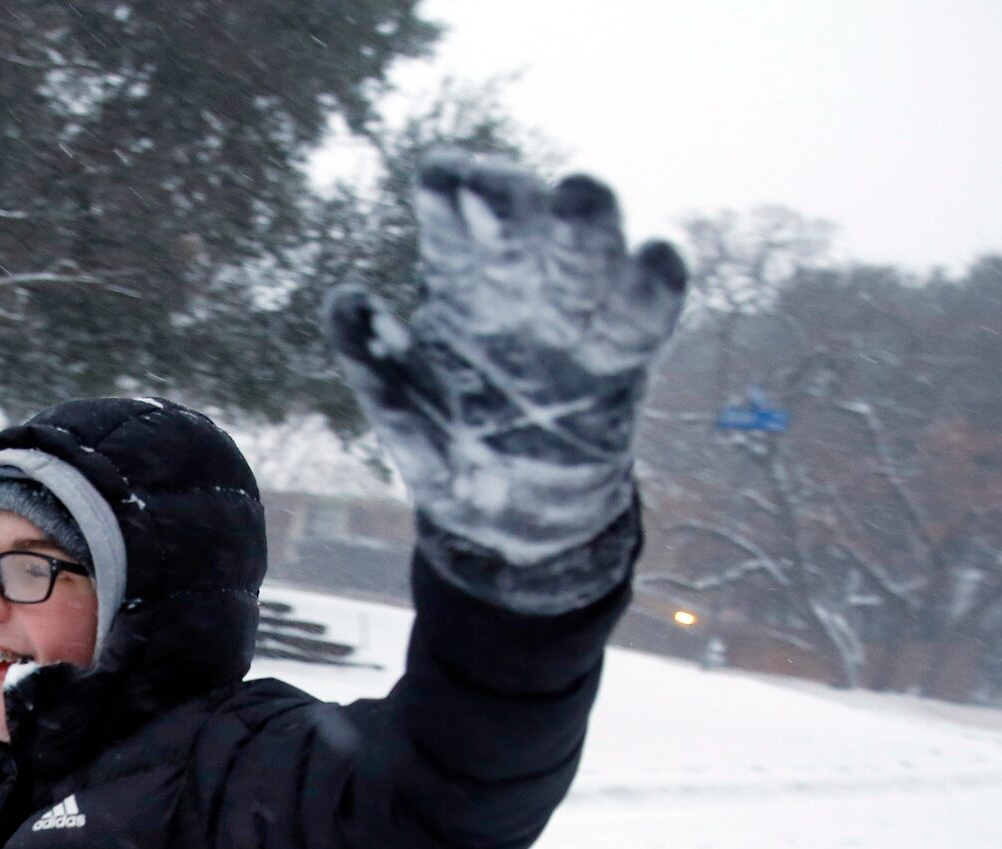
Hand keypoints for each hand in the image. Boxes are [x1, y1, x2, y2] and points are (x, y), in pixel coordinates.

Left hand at [325, 152, 686, 609]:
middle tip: (503, 181)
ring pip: (591, 252)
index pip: (455, 220)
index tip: (439, 176)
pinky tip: (657, 256)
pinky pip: (647, 311)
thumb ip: (371, 357)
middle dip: (517, 197)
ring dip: (588, 223)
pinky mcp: (625, 352)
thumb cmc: (449, 449)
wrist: (511, 520)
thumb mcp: (400, 412)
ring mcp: (578, 314)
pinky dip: (656, 283)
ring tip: (580, 192)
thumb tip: (345, 297)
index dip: (451, 191)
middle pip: (526, 223)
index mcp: (461, 284)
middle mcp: (523, 285)